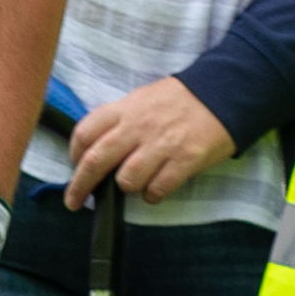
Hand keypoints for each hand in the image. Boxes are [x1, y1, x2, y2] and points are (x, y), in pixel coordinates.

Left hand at [65, 76, 235, 207]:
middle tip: (73, 201)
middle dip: (80, 186)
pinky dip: (152, 195)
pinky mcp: (185, 160)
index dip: (74, 154)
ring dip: (126, 187)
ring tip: (134, 183)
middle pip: (97, 161)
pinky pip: (157, 190)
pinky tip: (155, 189)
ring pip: (127, 180)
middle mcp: (138, 127)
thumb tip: (95, 150)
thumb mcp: (140, 100)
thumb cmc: (177, 101)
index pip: (85, 133)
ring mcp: (161, 144)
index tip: (75, 165)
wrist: (221, 94)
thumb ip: (117, 122)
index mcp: (124, 109)